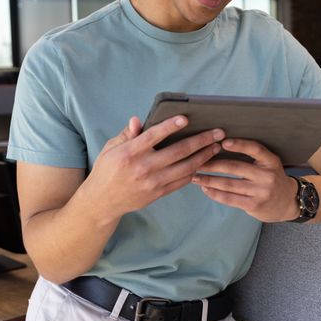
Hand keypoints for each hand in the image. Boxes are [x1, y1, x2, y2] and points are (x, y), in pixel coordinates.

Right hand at [85, 115, 225, 222]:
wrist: (102, 201)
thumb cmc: (106, 170)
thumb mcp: (110, 149)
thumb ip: (127, 134)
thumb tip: (137, 120)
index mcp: (129, 153)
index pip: (153, 136)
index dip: (170, 126)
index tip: (186, 118)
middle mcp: (143, 168)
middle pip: (178, 152)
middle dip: (201, 141)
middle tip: (218, 132)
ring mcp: (153, 183)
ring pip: (185, 168)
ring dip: (204, 156)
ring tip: (216, 147)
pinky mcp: (158, 193)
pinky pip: (181, 181)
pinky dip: (194, 171)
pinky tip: (203, 163)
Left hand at [191, 138, 299, 221]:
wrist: (287, 202)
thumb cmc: (272, 179)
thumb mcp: (269, 165)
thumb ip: (253, 158)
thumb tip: (220, 146)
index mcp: (271, 161)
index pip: (255, 149)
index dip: (239, 145)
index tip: (222, 142)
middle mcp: (267, 176)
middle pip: (235, 167)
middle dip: (212, 164)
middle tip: (196, 162)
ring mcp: (261, 192)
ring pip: (229, 184)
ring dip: (209, 180)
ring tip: (195, 177)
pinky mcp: (254, 205)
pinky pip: (230, 199)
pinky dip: (215, 194)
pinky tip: (205, 189)